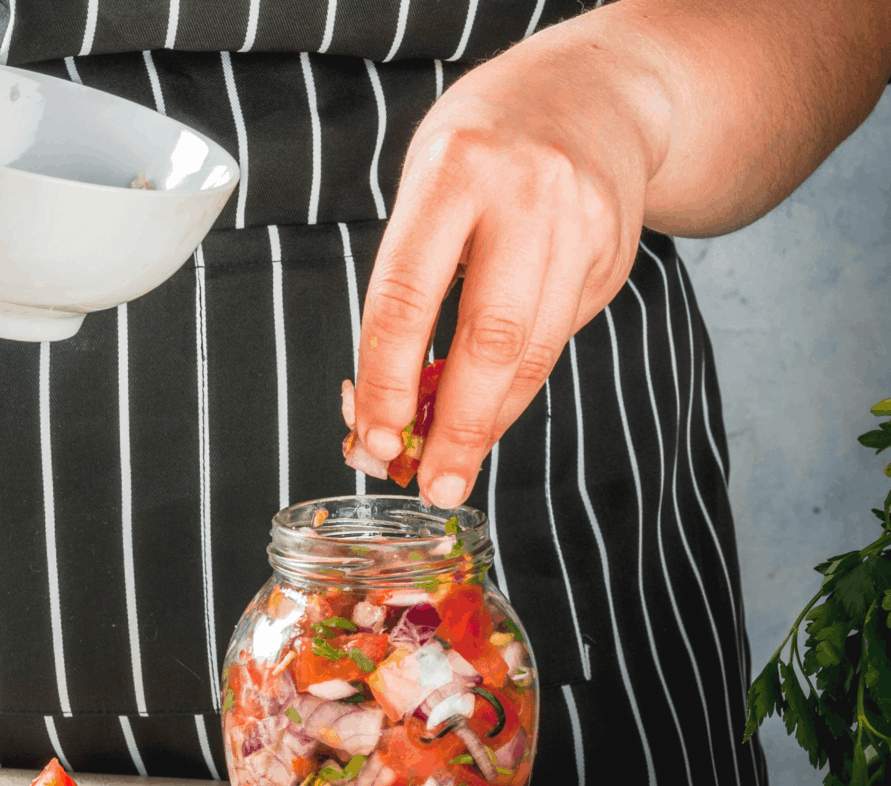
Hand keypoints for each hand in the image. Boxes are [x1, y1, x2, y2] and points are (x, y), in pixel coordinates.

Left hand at [350, 11, 668, 507]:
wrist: (596, 95)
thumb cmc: (486, 147)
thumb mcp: (428, 187)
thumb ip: (412, 286)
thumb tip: (396, 401)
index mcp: (454, 170)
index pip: (408, 297)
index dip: (388, 380)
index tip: (375, 436)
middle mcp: (526, 194)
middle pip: (489, 339)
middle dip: (456, 429)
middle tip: (433, 487)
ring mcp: (582, 226)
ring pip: (532, 354)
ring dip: (488, 424)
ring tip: (455, 468)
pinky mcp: (614, 257)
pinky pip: (556, 343)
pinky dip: (516, 389)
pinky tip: (490, 411)